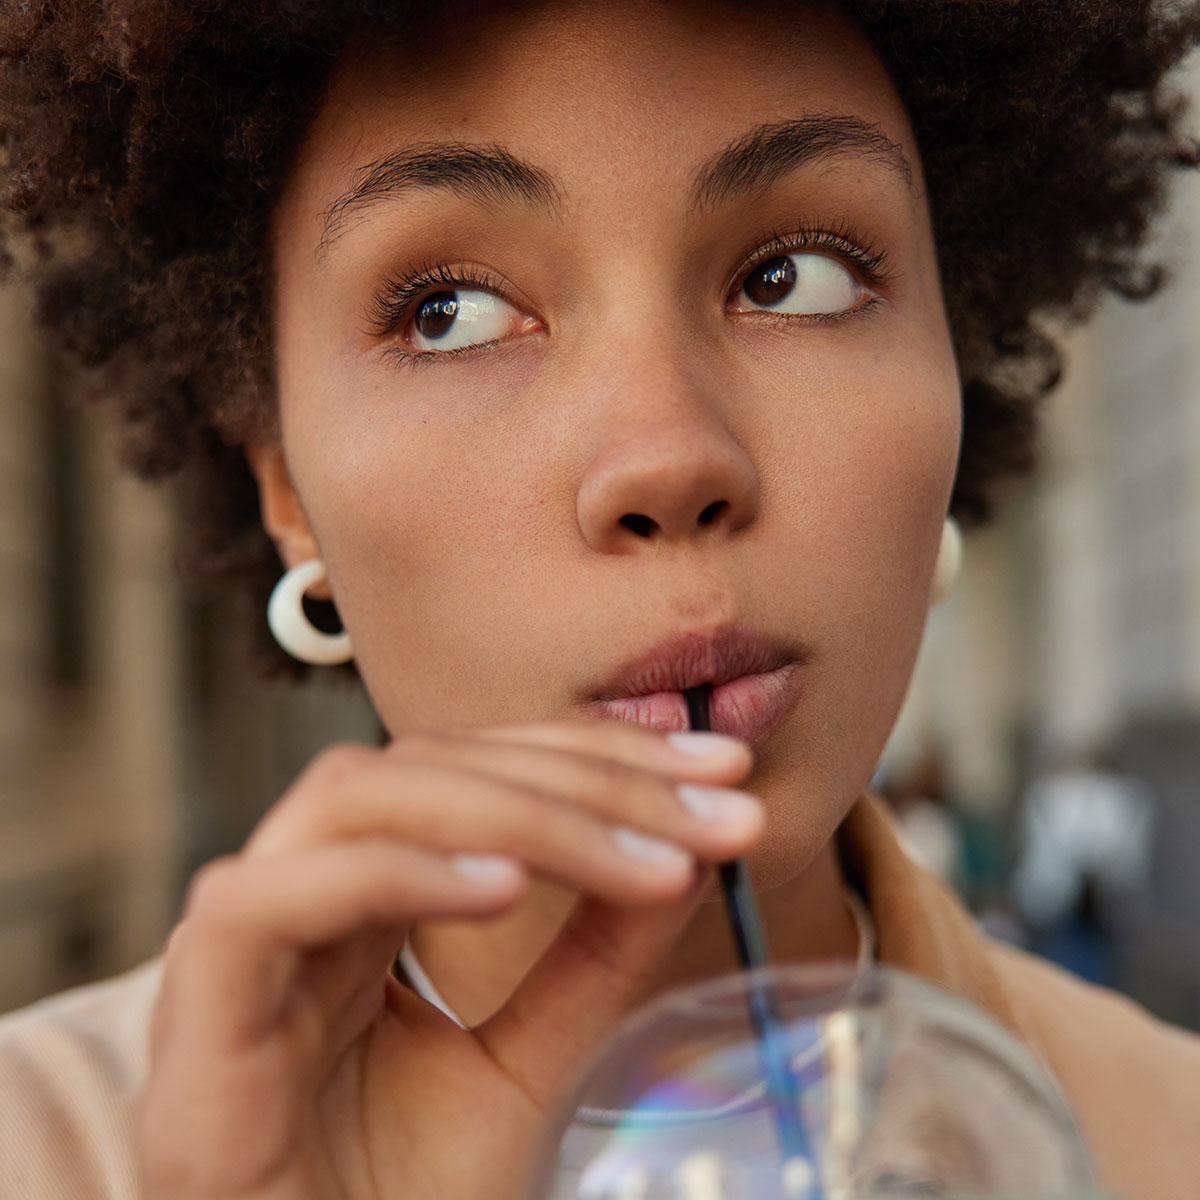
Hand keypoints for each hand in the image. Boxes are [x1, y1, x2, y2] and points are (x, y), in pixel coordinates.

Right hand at [140, 719, 761, 1198]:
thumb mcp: (529, 1071)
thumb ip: (593, 964)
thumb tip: (684, 853)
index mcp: (368, 901)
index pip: (477, 772)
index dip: (597, 755)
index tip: (721, 773)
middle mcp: (302, 900)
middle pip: (427, 766)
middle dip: (581, 774)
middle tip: (709, 805)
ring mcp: (239, 951)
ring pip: (356, 799)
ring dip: (510, 807)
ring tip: (636, 855)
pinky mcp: (195, 1021)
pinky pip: (265, 900)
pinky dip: (390, 872)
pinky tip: (504, 886)